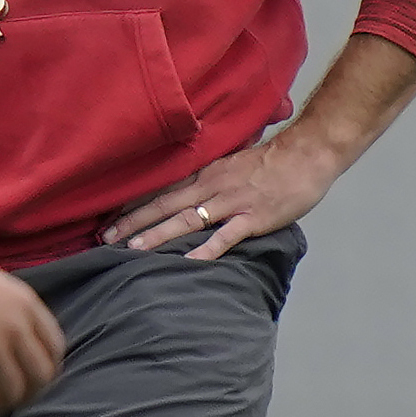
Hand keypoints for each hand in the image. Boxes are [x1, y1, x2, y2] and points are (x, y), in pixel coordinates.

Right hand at [0, 247, 64, 416]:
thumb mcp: (4, 287)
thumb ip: (18, 311)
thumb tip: (23, 337)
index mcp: (29, 306)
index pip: (56, 346)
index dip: (50, 366)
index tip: (38, 375)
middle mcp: (18, 329)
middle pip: (42, 373)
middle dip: (34, 390)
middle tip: (19, 397)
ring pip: (15, 390)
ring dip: (8, 403)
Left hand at [101, 129, 345, 261]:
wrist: (310, 154)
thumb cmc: (277, 159)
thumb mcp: (237, 159)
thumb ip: (214, 174)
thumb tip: (193, 187)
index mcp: (208, 172)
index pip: (163, 189)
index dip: (135, 204)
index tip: (110, 219)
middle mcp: (213, 186)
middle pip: (166, 204)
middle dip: (133, 222)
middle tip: (105, 239)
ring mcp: (233, 203)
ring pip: (187, 219)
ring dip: (158, 234)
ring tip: (132, 249)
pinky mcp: (253, 218)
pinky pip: (225, 236)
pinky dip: (205, 249)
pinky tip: (188, 262)